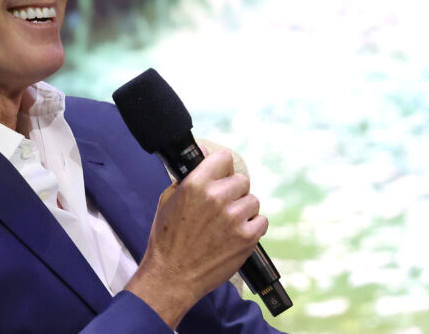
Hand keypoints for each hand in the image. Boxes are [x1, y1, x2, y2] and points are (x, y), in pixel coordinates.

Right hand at [124, 149, 268, 327]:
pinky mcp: (247, 237)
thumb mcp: (168, 200)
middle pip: (241, 180)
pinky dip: (252, 226)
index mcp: (196, 184)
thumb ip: (188, 176)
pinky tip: (236, 234)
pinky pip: (261, 221)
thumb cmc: (167, 239)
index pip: (224, 158)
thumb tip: (205, 153)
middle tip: (221, 207)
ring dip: (243, 210)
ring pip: (252, 200)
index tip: (220, 176)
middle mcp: (217, 197)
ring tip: (227, 224)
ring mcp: (234, 217)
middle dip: (232, 192)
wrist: (173, 276)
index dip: (222, 168)